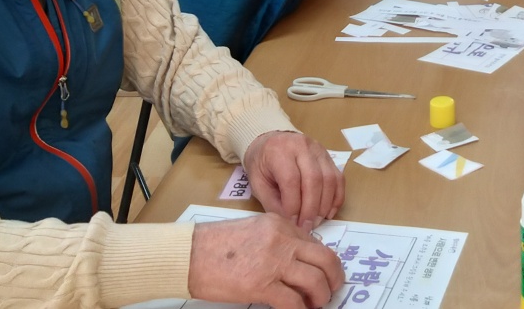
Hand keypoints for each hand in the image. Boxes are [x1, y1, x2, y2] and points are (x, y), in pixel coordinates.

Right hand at [188, 214, 343, 308]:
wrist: (189, 255)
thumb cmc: (215, 245)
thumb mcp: (253, 230)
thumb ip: (277, 240)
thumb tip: (297, 261)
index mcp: (279, 224)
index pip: (314, 242)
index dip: (323, 262)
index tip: (323, 274)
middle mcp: (281, 239)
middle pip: (325, 259)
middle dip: (335, 277)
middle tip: (332, 290)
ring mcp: (273, 261)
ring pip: (315, 281)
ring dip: (321, 297)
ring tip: (316, 304)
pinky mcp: (262, 285)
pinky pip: (293, 302)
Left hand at [243, 131, 345, 231]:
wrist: (270, 140)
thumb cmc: (262, 164)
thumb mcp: (258, 183)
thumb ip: (273, 203)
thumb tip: (291, 223)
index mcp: (280, 151)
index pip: (291, 180)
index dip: (293, 205)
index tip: (292, 224)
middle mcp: (302, 147)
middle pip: (313, 180)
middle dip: (311, 209)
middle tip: (307, 227)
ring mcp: (318, 150)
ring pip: (329, 179)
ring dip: (325, 205)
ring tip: (317, 222)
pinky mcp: (329, 156)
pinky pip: (338, 178)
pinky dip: (336, 198)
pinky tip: (329, 212)